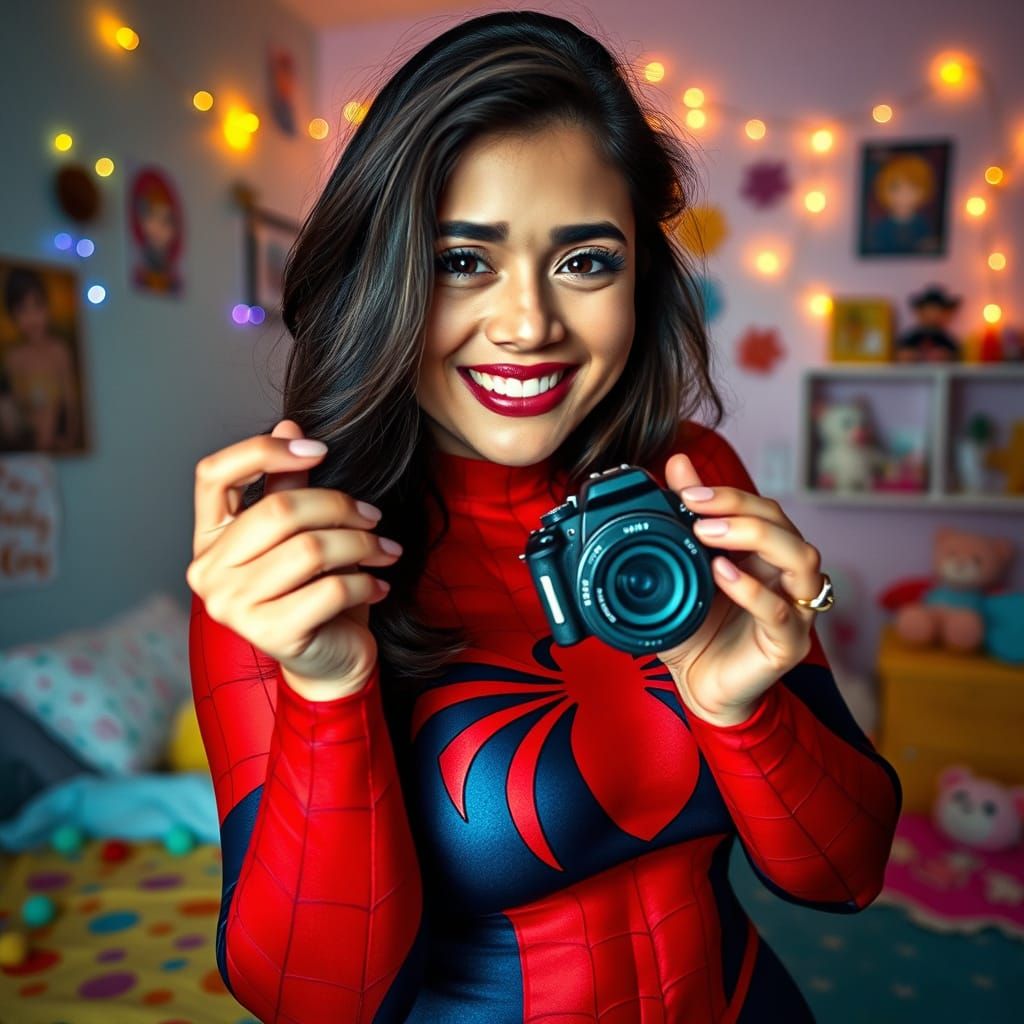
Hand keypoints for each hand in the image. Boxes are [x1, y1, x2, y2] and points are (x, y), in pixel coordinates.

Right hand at [186, 419, 401, 697]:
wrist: (329, 662)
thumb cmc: (314, 594)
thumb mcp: (302, 535)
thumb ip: (290, 487)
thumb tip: (288, 423)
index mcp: (209, 538)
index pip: (213, 474)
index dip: (265, 451)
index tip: (318, 449)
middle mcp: (208, 570)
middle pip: (278, 511)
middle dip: (339, 507)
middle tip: (374, 517)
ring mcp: (232, 605)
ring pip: (309, 550)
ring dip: (361, 545)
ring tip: (386, 551)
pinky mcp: (268, 634)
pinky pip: (329, 590)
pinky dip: (365, 582)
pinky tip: (380, 585)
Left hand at [654, 453, 824, 725]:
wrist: (698, 686)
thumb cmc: (696, 627)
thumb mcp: (681, 567)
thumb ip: (684, 517)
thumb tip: (677, 464)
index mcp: (765, 555)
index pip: (762, 509)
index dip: (728, 494)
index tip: (687, 489)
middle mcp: (786, 576)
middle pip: (784, 525)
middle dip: (740, 507)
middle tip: (694, 507)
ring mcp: (795, 609)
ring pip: (802, 558)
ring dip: (755, 537)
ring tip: (708, 534)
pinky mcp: (789, 643)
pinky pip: (782, 611)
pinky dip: (752, 590)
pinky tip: (722, 576)